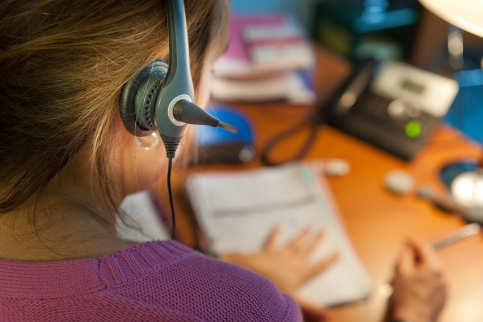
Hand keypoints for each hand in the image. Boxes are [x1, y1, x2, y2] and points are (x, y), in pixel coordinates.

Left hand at [220, 227, 338, 320]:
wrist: (252, 273)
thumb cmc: (272, 287)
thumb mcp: (294, 299)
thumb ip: (311, 308)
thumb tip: (329, 315)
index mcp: (301, 273)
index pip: (319, 266)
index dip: (329, 260)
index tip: (338, 251)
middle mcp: (294, 261)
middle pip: (308, 249)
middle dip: (317, 241)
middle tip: (324, 231)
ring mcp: (281, 254)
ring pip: (295, 243)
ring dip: (302, 235)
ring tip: (308, 227)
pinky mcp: (269, 252)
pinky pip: (273, 241)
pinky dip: (275, 234)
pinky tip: (278, 226)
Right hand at [386, 237, 447, 321]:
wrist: (410, 319)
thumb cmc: (404, 299)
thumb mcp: (399, 269)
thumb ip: (405, 253)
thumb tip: (407, 246)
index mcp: (433, 266)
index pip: (423, 246)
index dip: (412, 241)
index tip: (407, 239)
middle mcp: (442, 275)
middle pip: (428, 258)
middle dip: (415, 257)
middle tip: (403, 259)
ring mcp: (444, 286)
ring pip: (430, 270)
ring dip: (420, 269)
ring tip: (405, 277)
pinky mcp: (443, 296)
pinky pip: (433, 281)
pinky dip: (424, 279)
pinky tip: (412, 286)